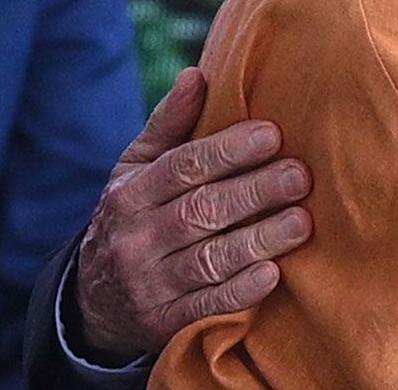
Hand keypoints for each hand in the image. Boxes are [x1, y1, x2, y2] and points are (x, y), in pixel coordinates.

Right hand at [74, 67, 313, 361]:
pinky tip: (274, 275)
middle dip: (254, 192)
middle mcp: (136, 240)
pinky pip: (207, 307)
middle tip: (301, 175)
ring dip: (258, 240)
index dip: (228, 150)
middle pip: (200, 212)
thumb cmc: (136, 216)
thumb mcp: (137, 170)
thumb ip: (170, 125)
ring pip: (208, 260)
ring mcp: (150, 285)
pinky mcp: (166, 323)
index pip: (182, 168)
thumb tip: (198, 74)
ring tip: (302, 221)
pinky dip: (240, 292)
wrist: (95, 300)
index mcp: (131, 195)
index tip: (273, 135)